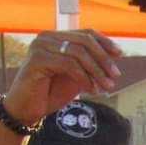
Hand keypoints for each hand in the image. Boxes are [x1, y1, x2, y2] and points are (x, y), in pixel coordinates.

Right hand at [3, 30, 121, 124]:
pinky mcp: (37, 59)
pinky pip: (68, 64)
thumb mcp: (75, 76)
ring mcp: (40, 46)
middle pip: (84, 41)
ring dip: (96, 71)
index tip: (119, 54)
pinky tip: (91, 90)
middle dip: (103, 59)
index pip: (85, 33)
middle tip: (115, 76)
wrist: (25, 111)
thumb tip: (113, 55)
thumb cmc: (49, 94)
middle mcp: (46, 37)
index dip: (104, 42)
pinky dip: (83, 77)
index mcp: (55, 37)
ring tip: (106, 86)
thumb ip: (89, 64)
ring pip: (78, 53)